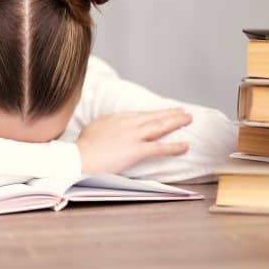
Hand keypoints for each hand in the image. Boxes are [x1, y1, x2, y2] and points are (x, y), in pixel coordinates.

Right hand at [77, 108, 191, 174]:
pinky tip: (185, 146)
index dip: (155, 112)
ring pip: (160, 126)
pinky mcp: (136, 150)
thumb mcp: (94, 127)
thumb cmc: (83, 146)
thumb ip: (108, 124)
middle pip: (154, 116)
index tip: (164, 111)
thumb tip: (112, 126)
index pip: (141, 114)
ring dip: (176, 122)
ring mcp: (133, 136)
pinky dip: (174, 146)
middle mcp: (128, 123)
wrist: (79, 157)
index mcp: (117, 118)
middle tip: (183, 111)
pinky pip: (159, 147)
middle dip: (170, 113)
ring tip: (189, 119)